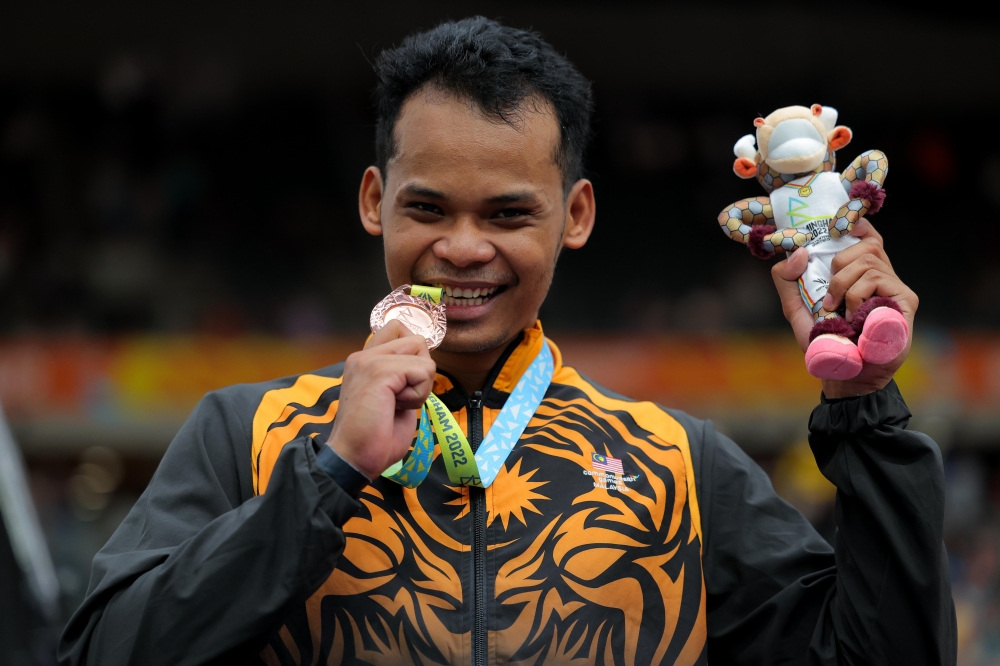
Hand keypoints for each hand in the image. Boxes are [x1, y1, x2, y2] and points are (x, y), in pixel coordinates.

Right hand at [327, 320, 436, 478]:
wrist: (355, 458)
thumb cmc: (375, 437)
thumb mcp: (394, 397)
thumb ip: (403, 376)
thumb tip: (424, 365)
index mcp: (365, 360)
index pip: (398, 328)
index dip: (414, 353)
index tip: (405, 383)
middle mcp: (364, 355)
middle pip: (416, 339)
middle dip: (421, 371)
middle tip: (401, 397)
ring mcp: (369, 361)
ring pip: (423, 354)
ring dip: (421, 385)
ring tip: (397, 404)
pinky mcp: (379, 371)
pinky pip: (422, 371)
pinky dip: (419, 394)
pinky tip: (396, 408)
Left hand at [771, 218, 917, 397]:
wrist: (844, 374)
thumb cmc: (825, 342)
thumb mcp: (796, 308)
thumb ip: (787, 279)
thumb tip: (800, 252)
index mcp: (860, 272)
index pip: (865, 234)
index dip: (853, 225)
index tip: (833, 232)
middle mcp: (882, 275)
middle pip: (866, 243)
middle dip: (838, 265)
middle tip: (828, 297)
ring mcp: (896, 287)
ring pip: (868, 260)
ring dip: (843, 285)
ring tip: (839, 311)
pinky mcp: (905, 301)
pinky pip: (878, 280)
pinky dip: (856, 296)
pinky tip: (852, 317)